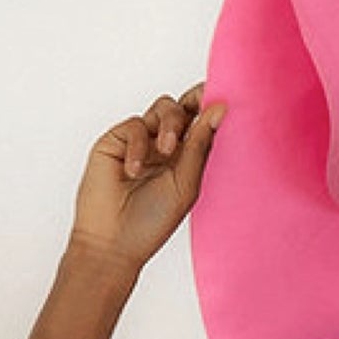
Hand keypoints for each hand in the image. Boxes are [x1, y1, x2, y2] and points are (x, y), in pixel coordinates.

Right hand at [70, 82, 226, 271]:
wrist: (113, 242)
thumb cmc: (153, 220)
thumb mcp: (186, 182)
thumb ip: (200, 145)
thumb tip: (219, 109)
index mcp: (187, 158)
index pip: (202, 123)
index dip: (211, 107)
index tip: (225, 96)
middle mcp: (165, 146)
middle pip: (184, 107)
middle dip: (194, 102)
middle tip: (201, 102)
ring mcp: (141, 141)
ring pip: (163, 108)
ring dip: (170, 124)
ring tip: (165, 150)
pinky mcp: (116, 141)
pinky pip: (134, 125)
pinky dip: (138, 145)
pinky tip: (134, 170)